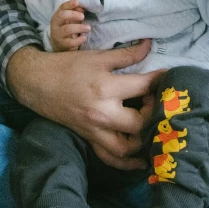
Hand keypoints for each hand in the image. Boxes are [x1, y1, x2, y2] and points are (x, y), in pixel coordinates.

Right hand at [6, 40, 163, 169]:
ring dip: (143, 141)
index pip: (142, 87)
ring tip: (152, 127)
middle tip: (157, 102)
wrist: (38, 83)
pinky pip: (109, 158)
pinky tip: (140, 159)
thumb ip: (127, 54)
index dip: (160, 80)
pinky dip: (126, 162)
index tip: (170, 77)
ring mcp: (95, 130)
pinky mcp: (89, 138)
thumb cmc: (69, 67)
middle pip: (139, 123)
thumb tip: (149, 45)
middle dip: (153, 113)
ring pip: (126, 148)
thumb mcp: (98, 56)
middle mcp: (102, 113)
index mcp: (105, 87)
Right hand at [50, 0, 89, 51]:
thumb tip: (82, 8)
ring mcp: (58, 35)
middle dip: (73, 14)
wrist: (58, 44)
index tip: (77, 2)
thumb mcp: (70, 19)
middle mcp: (55, 24)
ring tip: (88, 28)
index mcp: (58, 15)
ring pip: (67, 29)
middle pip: (62, 16)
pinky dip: (78, 40)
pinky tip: (84, 38)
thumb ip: (76, 13)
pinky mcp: (62, 44)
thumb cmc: (66, 28)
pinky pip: (70, 42)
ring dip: (79, 27)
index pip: (62, 7)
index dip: (69, 4)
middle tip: (83, 16)